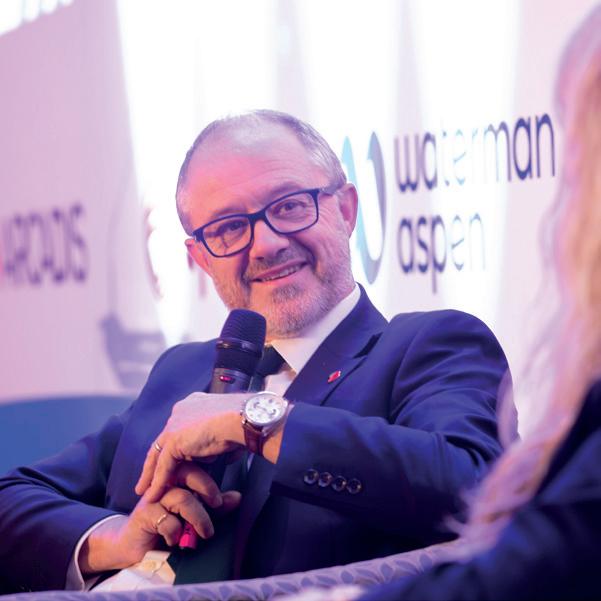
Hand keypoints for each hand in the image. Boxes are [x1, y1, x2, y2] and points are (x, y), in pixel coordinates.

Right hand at [79, 463, 240, 573]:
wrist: (134, 547)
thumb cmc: (165, 528)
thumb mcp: (194, 516)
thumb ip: (213, 507)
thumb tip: (237, 497)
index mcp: (174, 480)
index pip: (194, 467)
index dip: (209, 481)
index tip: (221, 501)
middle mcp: (163, 485)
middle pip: (187, 474)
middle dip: (206, 489)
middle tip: (218, 505)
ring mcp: (152, 499)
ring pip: (182, 498)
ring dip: (198, 517)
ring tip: (206, 532)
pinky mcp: (143, 516)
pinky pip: (167, 520)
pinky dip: (177, 532)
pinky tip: (176, 540)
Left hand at [135, 392, 247, 501]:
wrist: (244, 419)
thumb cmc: (244, 424)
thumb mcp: (227, 433)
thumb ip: (218, 443)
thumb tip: (222, 456)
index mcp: (194, 404)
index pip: (178, 429)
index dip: (175, 447)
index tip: (175, 461)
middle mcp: (181, 411)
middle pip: (163, 440)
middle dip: (156, 461)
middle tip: (150, 479)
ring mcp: (175, 423)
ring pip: (158, 453)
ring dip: (151, 474)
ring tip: (145, 492)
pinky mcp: (174, 439)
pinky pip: (163, 465)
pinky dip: (158, 482)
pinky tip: (153, 495)